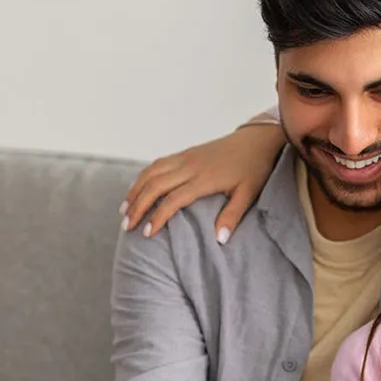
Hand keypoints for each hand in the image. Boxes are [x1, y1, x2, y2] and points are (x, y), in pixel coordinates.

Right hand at [121, 123, 284, 241]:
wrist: (256, 139)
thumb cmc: (254, 168)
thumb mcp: (248, 194)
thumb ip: (232, 216)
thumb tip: (219, 240)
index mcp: (205, 178)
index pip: (174, 199)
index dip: (158, 217)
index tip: (147, 233)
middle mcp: (190, 166)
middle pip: (155, 185)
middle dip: (138, 206)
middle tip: (126, 226)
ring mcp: (186, 157)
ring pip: (152, 172)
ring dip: (135, 190)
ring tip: (124, 210)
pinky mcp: (185, 153)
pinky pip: (157, 164)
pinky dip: (143, 177)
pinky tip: (137, 189)